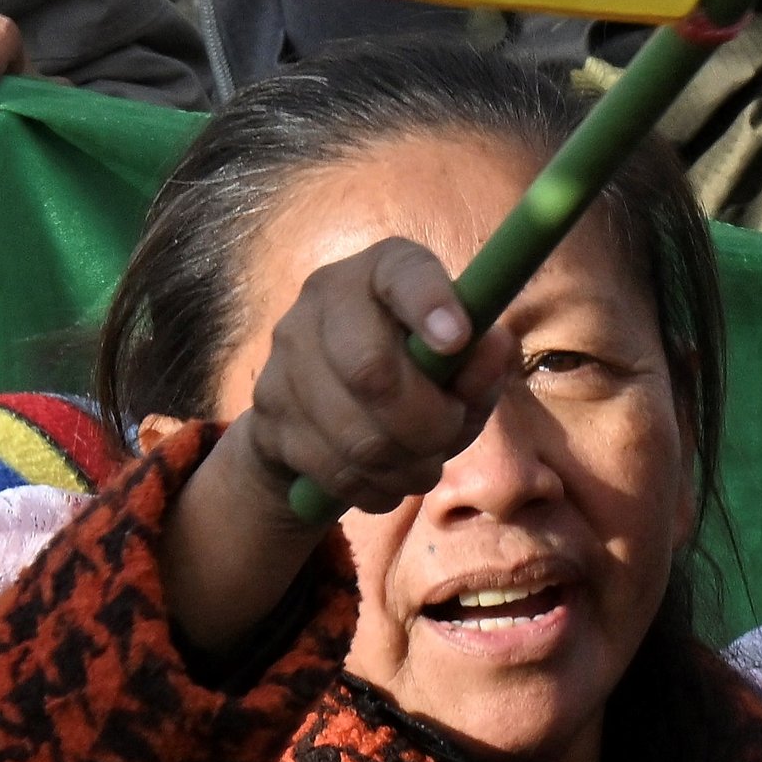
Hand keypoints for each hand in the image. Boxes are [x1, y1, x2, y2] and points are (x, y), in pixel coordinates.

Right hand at [158, 241, 518, 658]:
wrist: (319, 417)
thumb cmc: (412, 378)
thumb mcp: (457, 369)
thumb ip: (481, 362)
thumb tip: (493, 347)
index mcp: (380, 271)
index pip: (402, 272)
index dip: (430, 303)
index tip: (458, 339)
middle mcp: (322, 301)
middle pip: (371, 370)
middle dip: (426, 422)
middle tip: (448, 433)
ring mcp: (285, 359)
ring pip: (357, 437)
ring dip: (407, 466)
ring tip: (422, 465)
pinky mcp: (267, 418)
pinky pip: (335, 473)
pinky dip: (376, 490)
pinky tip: (386, 478)